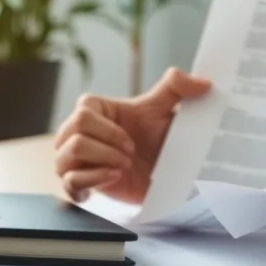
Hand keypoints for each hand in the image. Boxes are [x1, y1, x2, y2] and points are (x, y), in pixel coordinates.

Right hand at [53, 68, 210, 202]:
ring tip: (124, 166)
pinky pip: (69, 182)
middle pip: (71, 132)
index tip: (131, 139)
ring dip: (101, 162)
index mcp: (93, 110)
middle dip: (106, 146)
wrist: (163, 174)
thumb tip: (200, 81)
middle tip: (130, 153)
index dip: (108, 129)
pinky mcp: (76, 184)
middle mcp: (76, 132)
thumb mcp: (169, 109)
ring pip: (65, 157)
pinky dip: (94, 179)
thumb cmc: (158, 138)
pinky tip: (114, 177)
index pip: (82, 112)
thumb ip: (179, 86)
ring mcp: (73, 159)